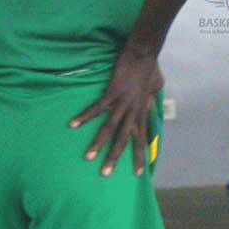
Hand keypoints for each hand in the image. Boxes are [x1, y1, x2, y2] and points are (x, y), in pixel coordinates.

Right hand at [71, 49, 163, 176]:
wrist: (144, 53)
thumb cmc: (150, 68)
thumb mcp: (155, 88)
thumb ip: (150, 98)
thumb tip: (150, 101)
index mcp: (142, 112)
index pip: (142, 139)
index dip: (140, 156)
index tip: (139, 173)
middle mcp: (133, 111)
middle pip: (124, 139)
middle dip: (115, 158)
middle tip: (105, 174)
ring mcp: (123, 103)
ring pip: (109, 128)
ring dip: (98, 143)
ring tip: (88, 157)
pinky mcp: (113, 92)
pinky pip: (97, 108)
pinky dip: (84, 116)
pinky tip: (73, 124)